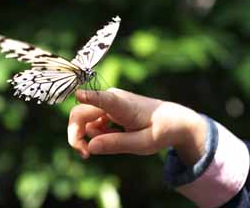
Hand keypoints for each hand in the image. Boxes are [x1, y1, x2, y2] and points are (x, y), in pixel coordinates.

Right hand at [67, 88, 206, 164]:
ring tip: (109, 146)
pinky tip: (111, 137)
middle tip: (85, 155)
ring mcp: (108, 101)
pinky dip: (96, 133)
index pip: (103, 99)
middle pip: (80, 113)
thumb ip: (117, 144)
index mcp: (123, 105)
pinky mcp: (107, 107)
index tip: (78, 94)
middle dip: (77, 135)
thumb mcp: (142, 143)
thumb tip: (90, 147)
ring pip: (83, 118)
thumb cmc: (160, 130)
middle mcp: (111, 98)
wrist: (171, 119)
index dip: (89, 97)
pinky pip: (91, 120)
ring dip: (87, 136)